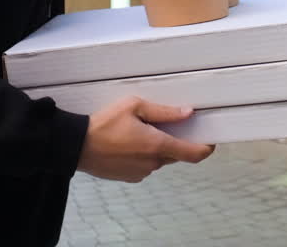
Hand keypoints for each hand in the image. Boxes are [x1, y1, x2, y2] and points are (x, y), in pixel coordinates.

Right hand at [76, 97, 214, 182]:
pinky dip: (143, 155)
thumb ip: (164, 111)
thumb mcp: (134, 107)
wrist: (76, 146)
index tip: (210, 141)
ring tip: (138, 131)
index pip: (193, 154)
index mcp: (157, 145)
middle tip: (164, 124)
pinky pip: (145, 165)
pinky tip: (128, 143)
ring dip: (156, 147)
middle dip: (174, 140)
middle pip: (175, 154)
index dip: (206, 148)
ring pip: (159, 159)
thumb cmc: (103, 124)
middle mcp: (153, 163)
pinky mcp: (130, 177)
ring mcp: (141, 172)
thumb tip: (187, 112)